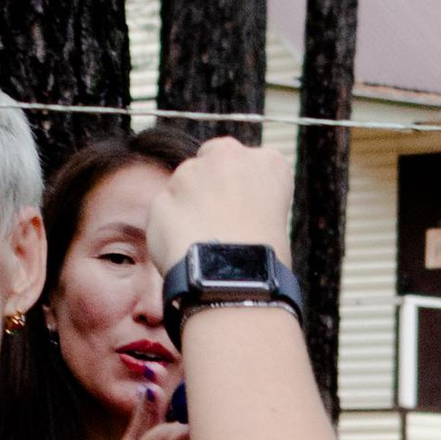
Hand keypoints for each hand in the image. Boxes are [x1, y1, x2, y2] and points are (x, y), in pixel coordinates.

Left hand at [144, 134, 294, 274]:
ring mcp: (189, 174)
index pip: (245, 162)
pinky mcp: (161, 197)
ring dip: (187, 207)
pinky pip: (163, 211)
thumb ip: (253, 197)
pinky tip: (184, 251)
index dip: (238, 187)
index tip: (239, 208)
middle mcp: (227, 157)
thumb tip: (234, 205)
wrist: (234, 282)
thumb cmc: (264, 261)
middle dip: (208, 188)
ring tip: (201, 243)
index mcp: (267, 162)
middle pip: (208, 164)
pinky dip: (169, 228)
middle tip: (217, 225)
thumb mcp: (279, 219)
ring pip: (182, 185)